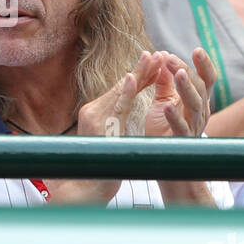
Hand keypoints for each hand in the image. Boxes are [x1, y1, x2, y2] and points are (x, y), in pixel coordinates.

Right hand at [45, 52, 161, 205]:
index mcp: (96, 114)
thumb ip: (116, 124)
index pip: (121, 90)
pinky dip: (124, 92)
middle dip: (141, 71)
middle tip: (156, 54)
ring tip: (151, 59)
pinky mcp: (98, 128)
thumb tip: (125, 114)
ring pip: (119, 93)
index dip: (138, 77)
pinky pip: (114, 108)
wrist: (86, 189)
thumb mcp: (110, 140)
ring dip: (137, 74)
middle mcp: (92, 112)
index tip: (153, 64)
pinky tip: (131, 78)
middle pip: (121, 87)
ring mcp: (94, 119)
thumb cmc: (101, 168)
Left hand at [141, 48, 214, 138]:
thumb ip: (164, 81)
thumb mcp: (164, 100)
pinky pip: (181, 127)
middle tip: (171, 58)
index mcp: (198, 100)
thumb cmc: (165, 127)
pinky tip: (168, 106)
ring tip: (178, 73)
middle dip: (187, 71)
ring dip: (186, 87)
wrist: (164, 157)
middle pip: (200, 88)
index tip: (197, 50)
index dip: (204, 65)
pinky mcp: (182, 140)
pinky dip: (175, 116)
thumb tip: (161, 55)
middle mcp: (200, 112)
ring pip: (194, 104)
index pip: (207, 79)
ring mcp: (193, 126)